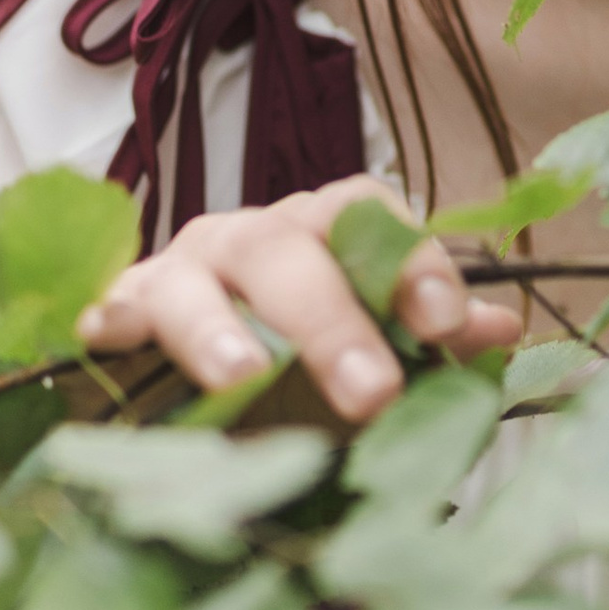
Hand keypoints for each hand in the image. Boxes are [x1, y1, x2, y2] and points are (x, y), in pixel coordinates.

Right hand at [73, 177, 522, 423]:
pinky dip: (111, 315)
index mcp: (323, 236)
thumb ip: (430, 340)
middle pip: (289, 252)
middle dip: (332, 320)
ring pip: (199, 279)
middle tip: (370, 391)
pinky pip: (113, 304)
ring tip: (244, 378)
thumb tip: (501, 328)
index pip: (370, 218)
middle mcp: (253, 240)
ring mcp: (183, 270)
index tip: (443, 324)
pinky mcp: (125, 309)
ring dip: (221, 329)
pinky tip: (106, 336)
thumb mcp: (376, 352)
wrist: (204, 378)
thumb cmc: (302, 362)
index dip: (410, 263)